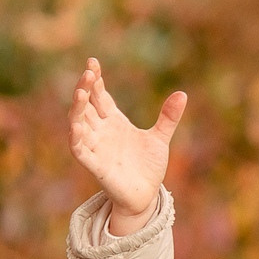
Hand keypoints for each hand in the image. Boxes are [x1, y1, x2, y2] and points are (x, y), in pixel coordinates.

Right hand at [69, 58, 186, 236]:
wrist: (146, 196)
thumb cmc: (148, 166)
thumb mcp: (160, 138)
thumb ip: (168, 117)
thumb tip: (182, 94)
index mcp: (114, 121)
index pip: (100, 96)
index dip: (95, 81)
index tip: (92, 63)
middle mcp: (102, 131)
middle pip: (87, 106)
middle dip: (85, 89)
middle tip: (87, 72)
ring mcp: (97, 147)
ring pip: (79, 124)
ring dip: (77, 110)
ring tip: (80, 93)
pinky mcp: (95, 165)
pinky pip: (80, 150)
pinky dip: (77, 138)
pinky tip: (77, 126)